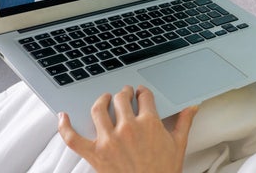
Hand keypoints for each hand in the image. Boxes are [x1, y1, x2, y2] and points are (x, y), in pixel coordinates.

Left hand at [58, 85, 197, 172]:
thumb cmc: (163, 172)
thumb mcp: (178, 145)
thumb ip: (184, 122)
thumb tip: (192, 107)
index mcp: (149, 123)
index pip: (144, 96)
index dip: (143, 92)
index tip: (141, 93)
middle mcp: (128, 128)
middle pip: (121, 98)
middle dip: (124, 92)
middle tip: (124, 93)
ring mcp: (109, 140)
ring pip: (98, 110)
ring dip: (101, 100)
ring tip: (104, 99)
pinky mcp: (94, 154)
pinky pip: (73, 138)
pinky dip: (65, 126)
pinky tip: (63, 117)